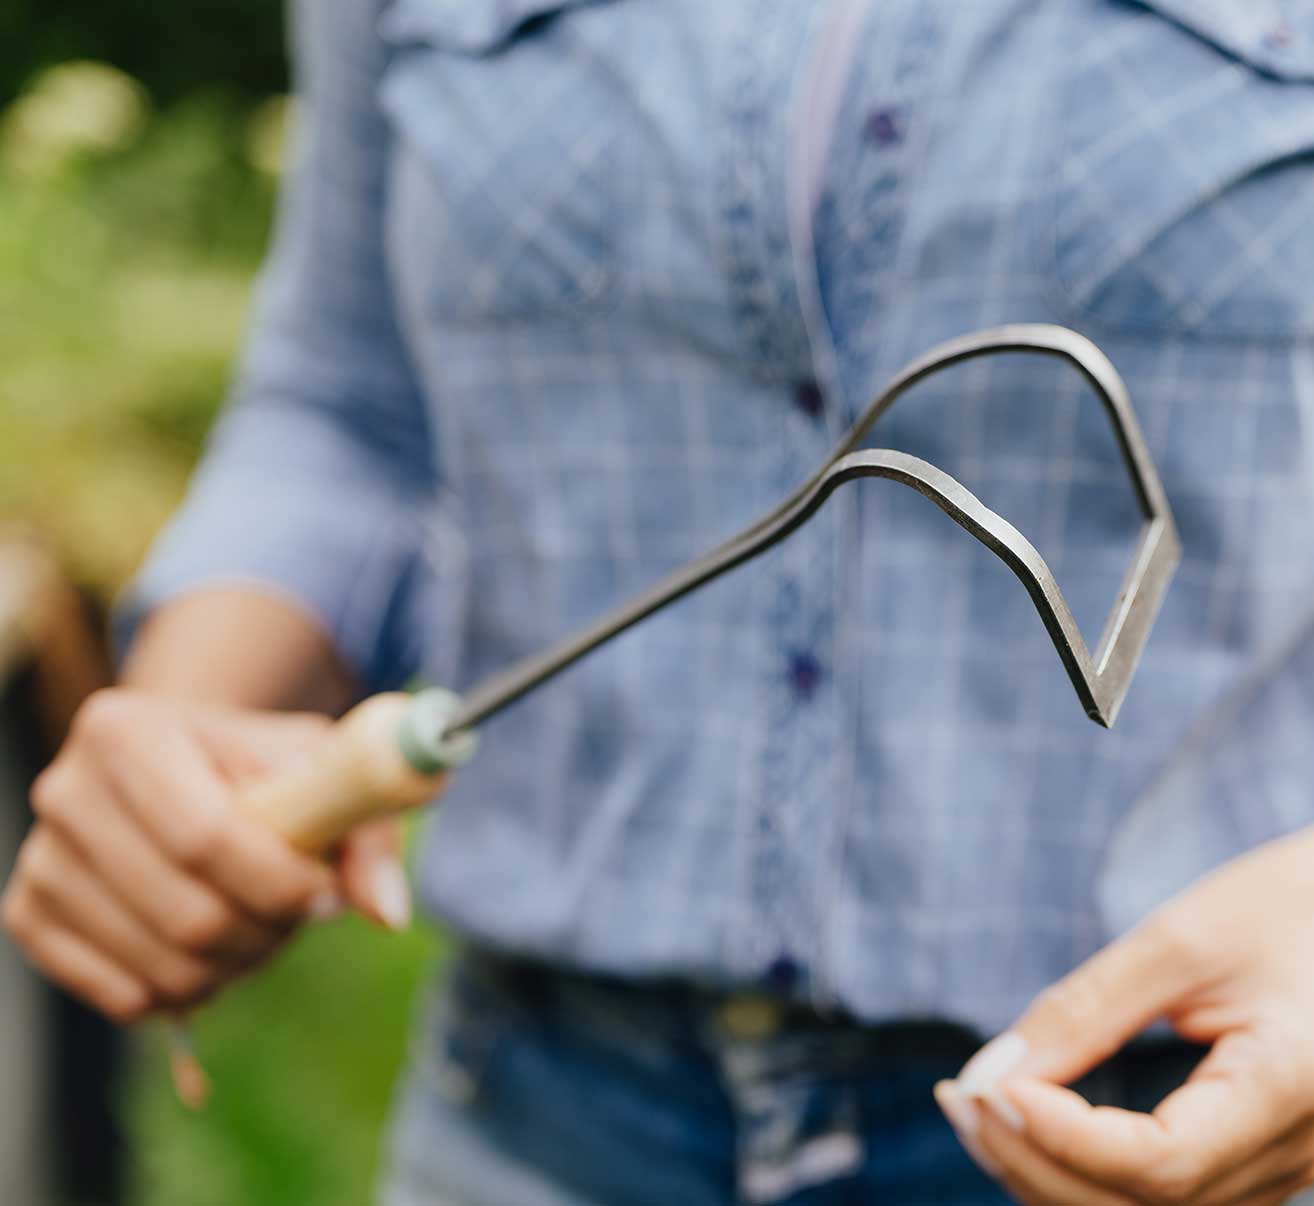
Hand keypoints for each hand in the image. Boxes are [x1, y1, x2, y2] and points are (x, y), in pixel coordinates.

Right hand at [2, 688, 418, 1022]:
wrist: (188, 763)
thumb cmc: (265, 766)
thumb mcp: (326, 770)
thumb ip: (367, 829)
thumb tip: (387, 912)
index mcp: (127, 729)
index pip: (205, 836)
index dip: (280, 883)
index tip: (327, 893)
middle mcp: (65, 790)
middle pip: (186, 913)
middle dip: (268, 932)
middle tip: (303, 915)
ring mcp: (40, 859)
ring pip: (161, 966)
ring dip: (239, 965)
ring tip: (266, 926)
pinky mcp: (30, 919)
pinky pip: (124, 998)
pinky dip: (190, 991)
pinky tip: (216, 949)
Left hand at [935, 829, 1313, 1203]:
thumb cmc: (1277, 907)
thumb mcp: (1180, 941)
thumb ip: (1086, 1010)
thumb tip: (991, 1074)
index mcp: (1291, 1088)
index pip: (1160, 1164)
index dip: (1061, 1137)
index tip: (983, 1085)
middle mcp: (1297, 1153)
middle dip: (1033, 1161)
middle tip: (955, 1096)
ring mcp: (1279, 1170)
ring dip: (1048, 1175)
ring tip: (974, 1109)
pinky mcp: (1253, 1163)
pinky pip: (1160, 1199)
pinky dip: (1082, 1175)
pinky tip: (1025, 1127)